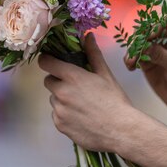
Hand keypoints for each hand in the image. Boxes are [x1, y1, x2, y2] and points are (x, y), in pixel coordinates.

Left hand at [38, 33, 143, 152]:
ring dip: (62, 99)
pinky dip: (65, 114)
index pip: (46, 63)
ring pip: (54, 99)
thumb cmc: (115, 101)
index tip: (52, 61)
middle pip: (49, 81)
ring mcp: (59, 110)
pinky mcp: (60, 125)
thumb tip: (88, 36)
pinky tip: (81, 117)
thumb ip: (93, 54)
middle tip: (76, 86)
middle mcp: (61, 93)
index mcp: (72, 77)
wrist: (120, 131)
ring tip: (82, 105)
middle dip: (58, 81)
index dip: (48, 61)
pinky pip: (57, 115)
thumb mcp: (105, 74)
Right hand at [125, 18, 166, 113]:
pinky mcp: (148, 61)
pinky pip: (135, 55)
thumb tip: (144, 45)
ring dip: (133, 49)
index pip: (165, 20)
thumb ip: (161, 55)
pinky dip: (130, 59)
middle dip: (140, 38)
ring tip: (131, 61)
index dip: (155, 25)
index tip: (149, 36)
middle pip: (149, 29)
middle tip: (136, 49)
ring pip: (139, 41)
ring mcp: (157, 49)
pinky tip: (130, 66)